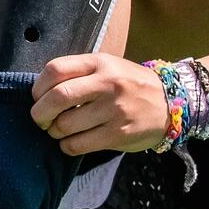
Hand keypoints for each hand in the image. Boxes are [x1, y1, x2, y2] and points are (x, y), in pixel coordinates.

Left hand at [30, 53, 169, 155]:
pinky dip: (66, 146)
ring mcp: (114, 110)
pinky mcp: (118, 134)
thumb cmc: (128, 84)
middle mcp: (107, 84)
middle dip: (40, 112)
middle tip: (40, 119)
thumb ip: (78, 73)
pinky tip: (71, 141)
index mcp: (100, 63)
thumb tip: (40, 92)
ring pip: (65, 125)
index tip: (37, 97)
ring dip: (54, 131)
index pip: (55, 69)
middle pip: (57, 97)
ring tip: (58, 130)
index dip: (38, 86)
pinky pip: (78, 144)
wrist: (171, 103)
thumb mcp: (107, 66)